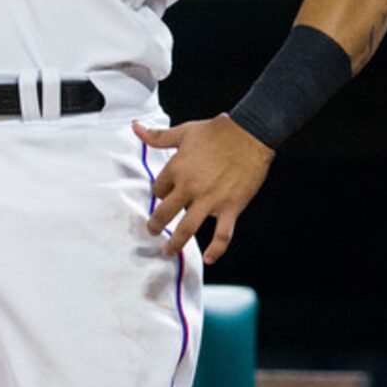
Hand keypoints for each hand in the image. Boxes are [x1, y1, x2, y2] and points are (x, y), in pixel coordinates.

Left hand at [134, 115, 272, 262]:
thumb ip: (158, 136)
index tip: (165, 195)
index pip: (158, 189)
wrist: (250, 134)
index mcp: (176, 169)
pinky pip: (222, 235)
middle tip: (152, 231)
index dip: (160, 193)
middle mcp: (190, 187)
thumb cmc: (217, 132)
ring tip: (168, 252)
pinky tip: (210, 259)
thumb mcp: (184, 132)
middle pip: (165, 213)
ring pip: (187, 228)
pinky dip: (216, 249)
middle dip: (156, 225)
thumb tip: (135, 127)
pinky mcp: (230, 208)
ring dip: (175, 244)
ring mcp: (210, 200)